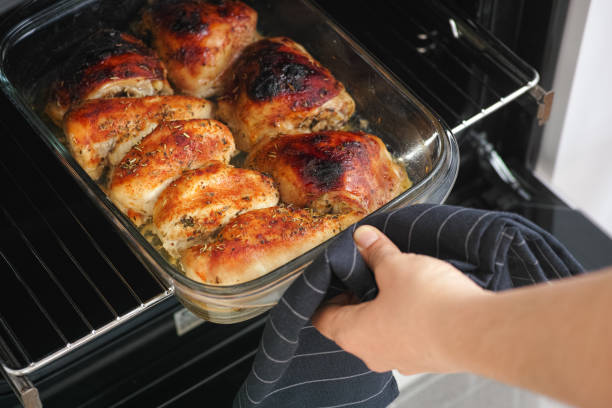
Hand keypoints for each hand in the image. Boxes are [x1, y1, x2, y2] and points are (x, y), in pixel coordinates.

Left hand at [312, 225, 487, 374]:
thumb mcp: (396, 266)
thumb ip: (376, 252)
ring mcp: (400, 360)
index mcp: (353, 333)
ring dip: (384, 308)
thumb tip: (363, 238)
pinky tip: (421, 300)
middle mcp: (373, 353)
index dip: (324, 294)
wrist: (478, 332)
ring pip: (381, 332)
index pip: (322, 318)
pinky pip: (407, 337)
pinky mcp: (426, 359)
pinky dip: (407, 319)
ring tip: (397, 283)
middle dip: (357, 297)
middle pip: (351, 324)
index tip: (333, 279)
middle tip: (367, 272)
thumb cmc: (431, 305)